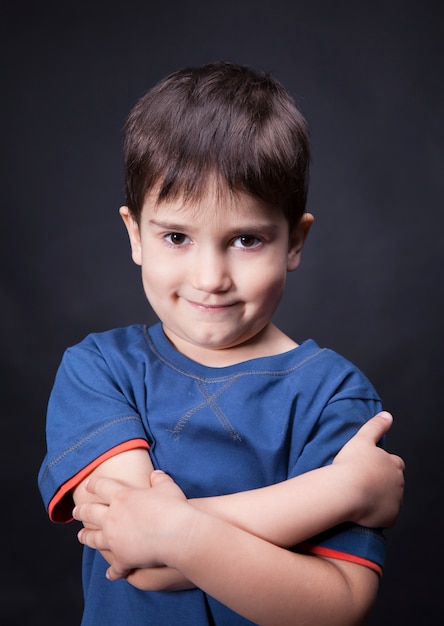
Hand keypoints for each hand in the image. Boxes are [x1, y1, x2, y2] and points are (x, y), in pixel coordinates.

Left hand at [73, 470, 189, 580]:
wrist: (177, 534)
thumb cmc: (173, 508)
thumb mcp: (167, 487)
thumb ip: (159, 479)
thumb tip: (156, 474)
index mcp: (122, 497)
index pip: (101, 487)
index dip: (93, 484)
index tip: (88, 485)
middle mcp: (112, 517)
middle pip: (90, 513)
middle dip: (81, 511)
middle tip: (76, 512)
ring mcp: (115, 539)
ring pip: (94, 538)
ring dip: (86, 537)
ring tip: (81, 536)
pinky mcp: (122, 558)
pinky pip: (114, 567)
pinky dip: (112, 571)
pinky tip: (110, 574)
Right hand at [333, 411, 404, 527]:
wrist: (345, 490)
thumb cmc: (351, 465)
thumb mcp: (362, 438)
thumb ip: (376, 426)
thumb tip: (387, 415)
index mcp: (394, 464)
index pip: (394, 463)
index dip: (381, 465)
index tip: (368, 467)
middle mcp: (399, 482)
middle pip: (393, 482)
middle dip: (381, 482)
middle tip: (362, 481)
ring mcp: (396, 501)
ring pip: (389, 499)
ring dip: (379, 497)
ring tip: (359, 495)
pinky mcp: (390, 517)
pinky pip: (386, 516)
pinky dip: (378, 514)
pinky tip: (363, 510)